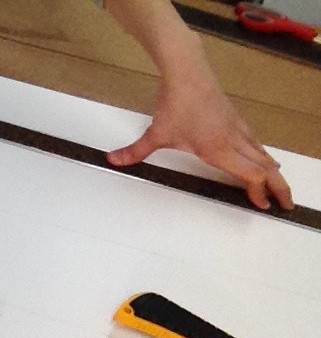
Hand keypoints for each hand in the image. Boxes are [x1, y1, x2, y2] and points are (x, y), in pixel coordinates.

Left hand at [106, 76, 293, 209]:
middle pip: (264, 167)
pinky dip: (262, 154)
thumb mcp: (155, 133)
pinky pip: (254, 140)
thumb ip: (135, 152)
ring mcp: (236, 127)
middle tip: (285, 203)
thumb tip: (113, 160)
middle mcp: (232, 139)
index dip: (258, 191)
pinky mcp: (234, 117)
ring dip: (272, 171)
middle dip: (278, 187)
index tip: (262, 205)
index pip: (248, 174)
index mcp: (217, 149)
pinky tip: (261, 157)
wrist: (187, 70)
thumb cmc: (175, 102)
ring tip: (278, 185)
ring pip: (262, 153)